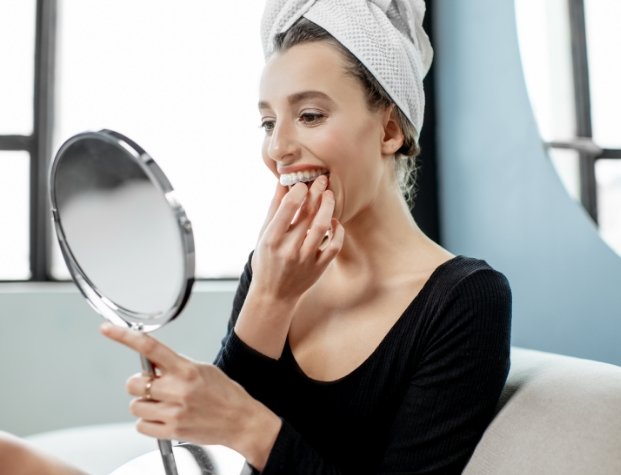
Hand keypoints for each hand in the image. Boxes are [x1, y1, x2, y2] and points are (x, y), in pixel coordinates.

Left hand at [100, 324, 279, 467]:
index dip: (125, 337)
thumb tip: (153, 362)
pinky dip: (148, 423)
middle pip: (134, 383)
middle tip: (156, 387)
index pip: (150, 348)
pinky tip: (165, 418)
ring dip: (145, 405)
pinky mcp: (171, 431)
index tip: (107, 330)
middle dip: (140, 384)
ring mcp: (174, 411)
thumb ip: (177, 366)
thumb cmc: (225, 395)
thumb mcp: (204, 370)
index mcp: (187, 369)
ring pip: (135, 406)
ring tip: (165, 405)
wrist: (241, 421)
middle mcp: (178, 389)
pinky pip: (141, 426)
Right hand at [251, 175, 344, 302]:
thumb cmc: (266, 261)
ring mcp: (305, 259)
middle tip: (322, 179)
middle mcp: (288, 249)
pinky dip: (337, 230)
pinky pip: (334, 246)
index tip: (302, 183)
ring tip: (329, 194)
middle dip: (316, 193)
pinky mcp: (318, 267)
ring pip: (322, 227)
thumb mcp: (263, 235)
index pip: (287, 208)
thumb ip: (275, 209)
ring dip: (328, 207)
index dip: (298, 191)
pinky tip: (334, 221)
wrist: (274, 295)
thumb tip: (284, 183)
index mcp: (271, 239)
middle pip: (307, 214)